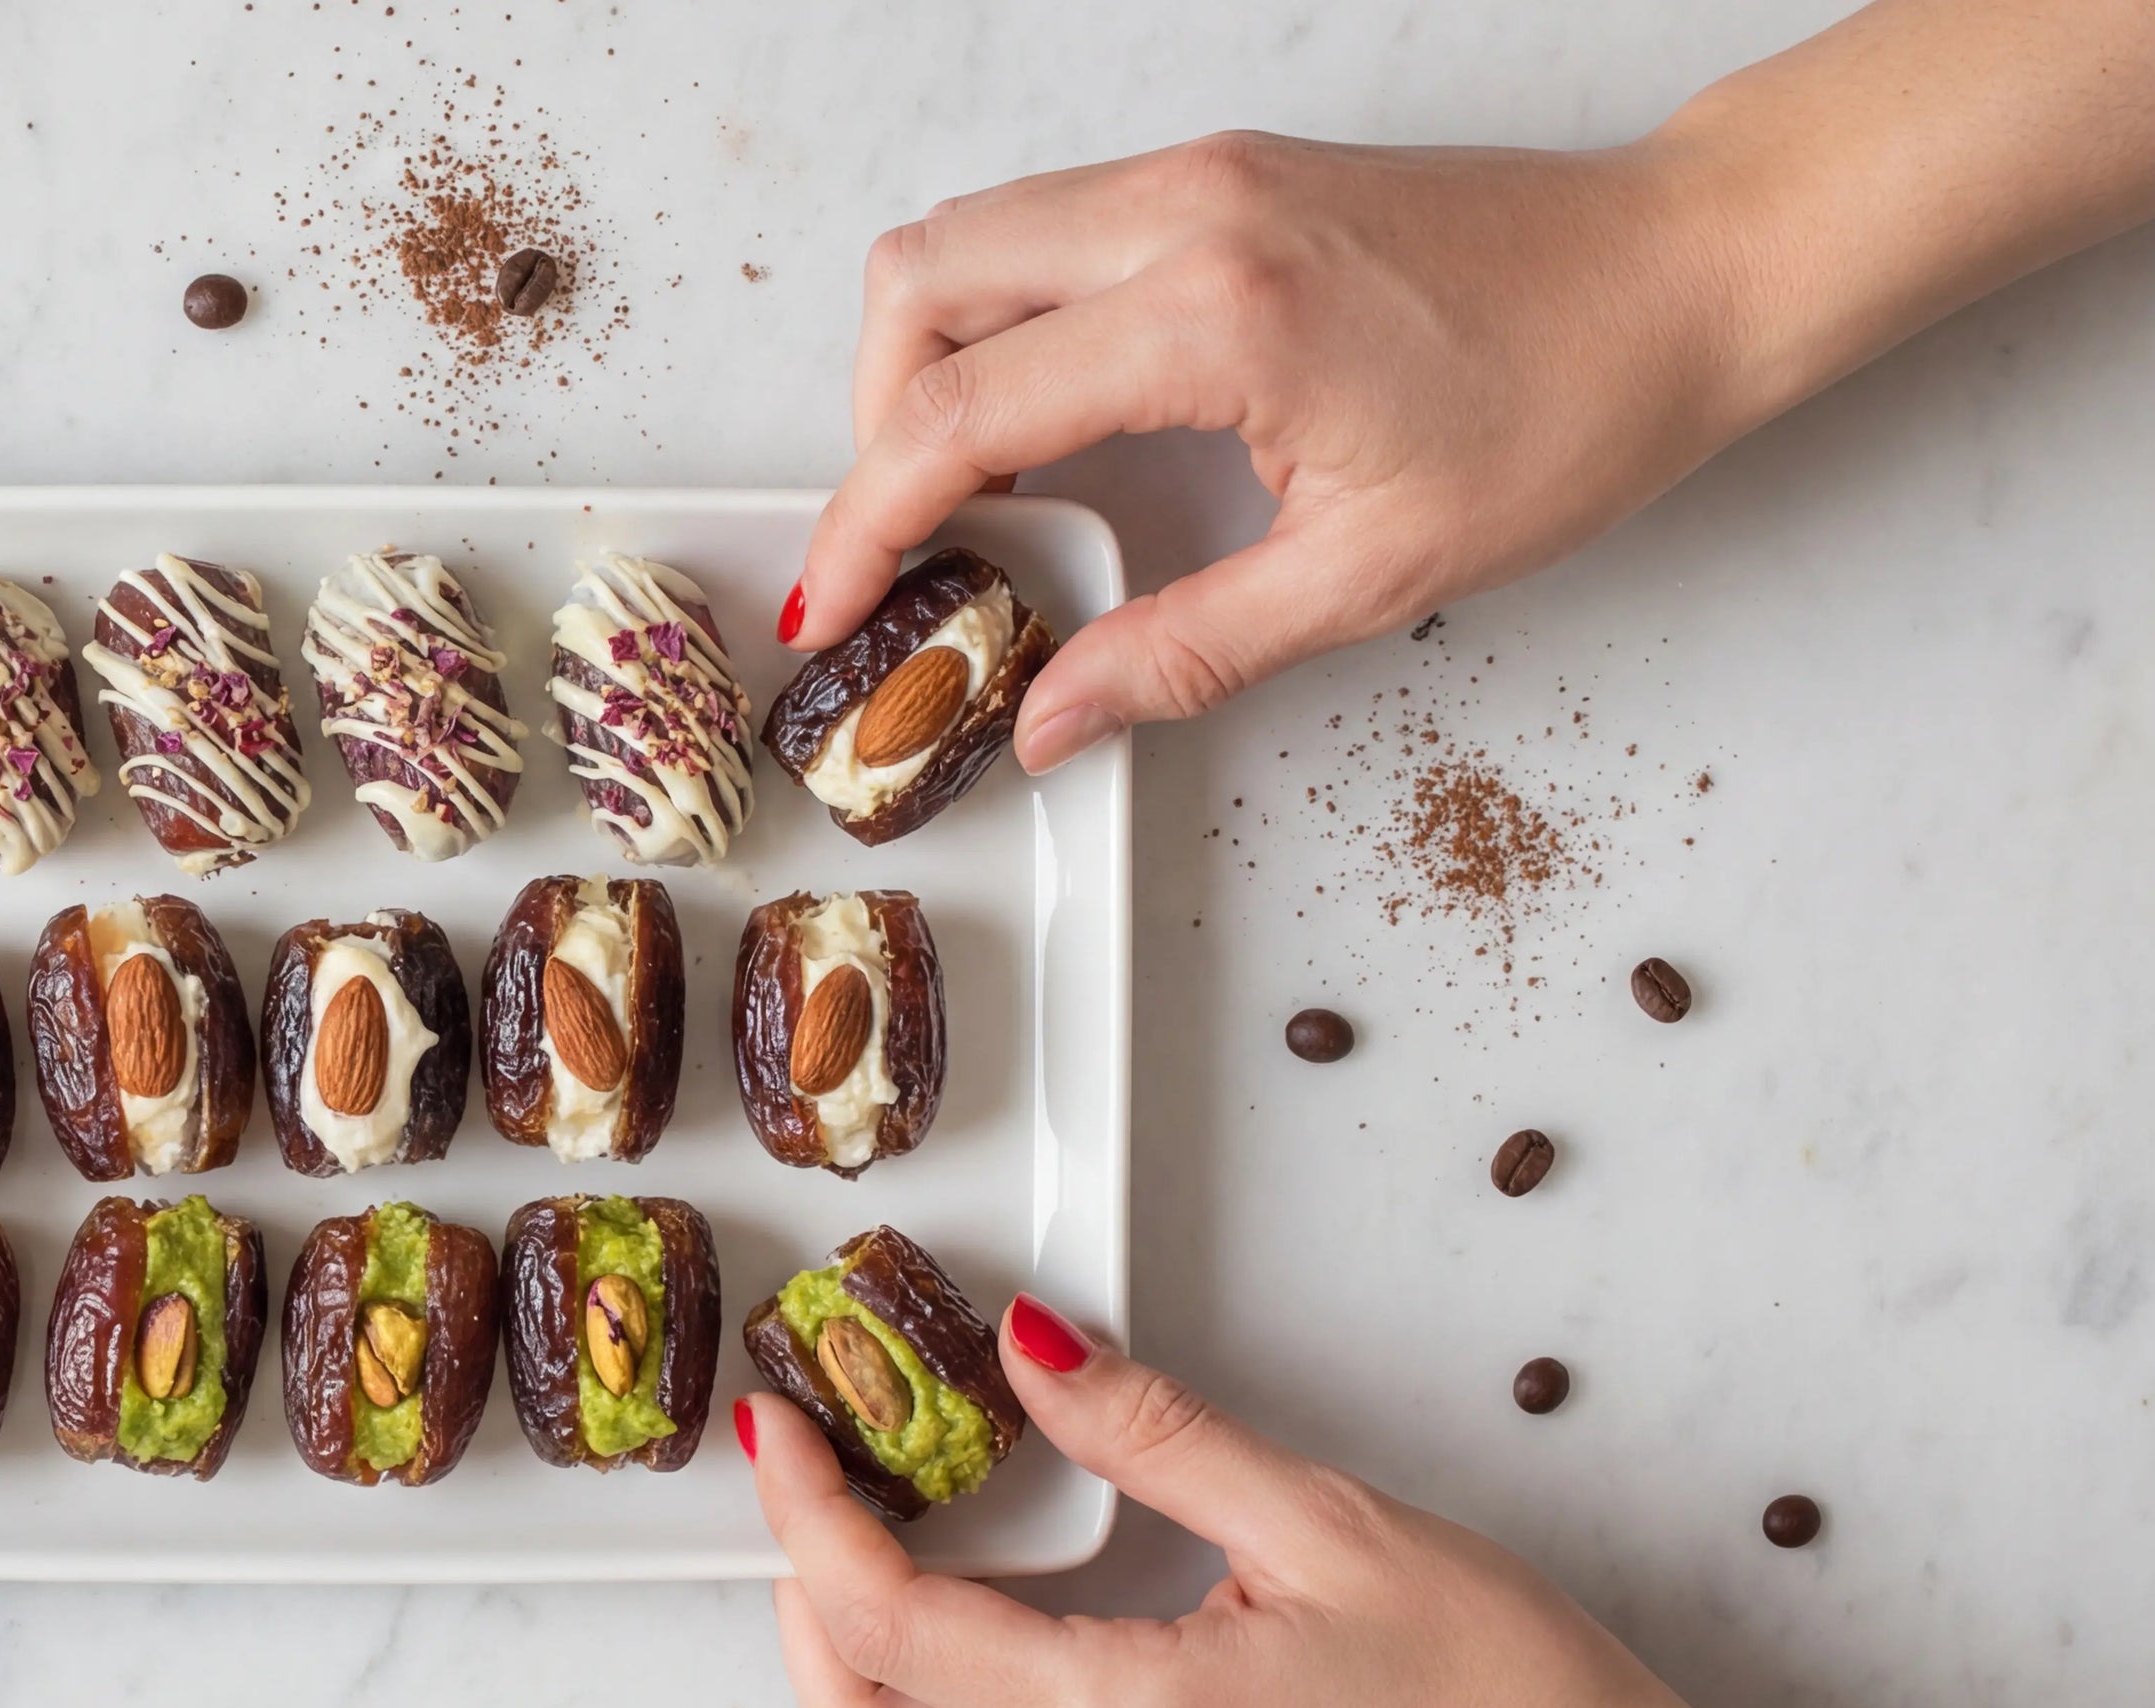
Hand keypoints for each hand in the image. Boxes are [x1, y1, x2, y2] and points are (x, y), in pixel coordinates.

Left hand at [745, 1297, 2154, 1707]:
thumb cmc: (1506, 1697)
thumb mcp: (1329, 1523)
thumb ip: (1155, 1432)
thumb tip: (1031, 1341)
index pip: (886, 1625)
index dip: (807, 1513)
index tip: (785, 1426)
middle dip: (794, 1601)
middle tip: (818, 1481)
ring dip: (840, 1677)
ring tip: (872, 1548)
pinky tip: (962, 1637)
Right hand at [786, 132, 1762, 770]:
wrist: (1691, 273)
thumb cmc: (1573, 401)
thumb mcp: (1375, 570)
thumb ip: (1185, 649)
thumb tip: (1052, 718)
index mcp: (1215, 314)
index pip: (958, 410)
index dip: (867, 519)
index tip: (832, 603)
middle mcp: (1185, 213)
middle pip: (917, 283)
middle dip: (872, 418)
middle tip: (907, 538)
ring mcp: (1200, 174)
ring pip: (967, 237)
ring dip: (926, 359)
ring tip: (968, 484)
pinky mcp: (1223, 173)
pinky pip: (1044, 225)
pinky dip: (999, 316)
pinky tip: (1048, 413)